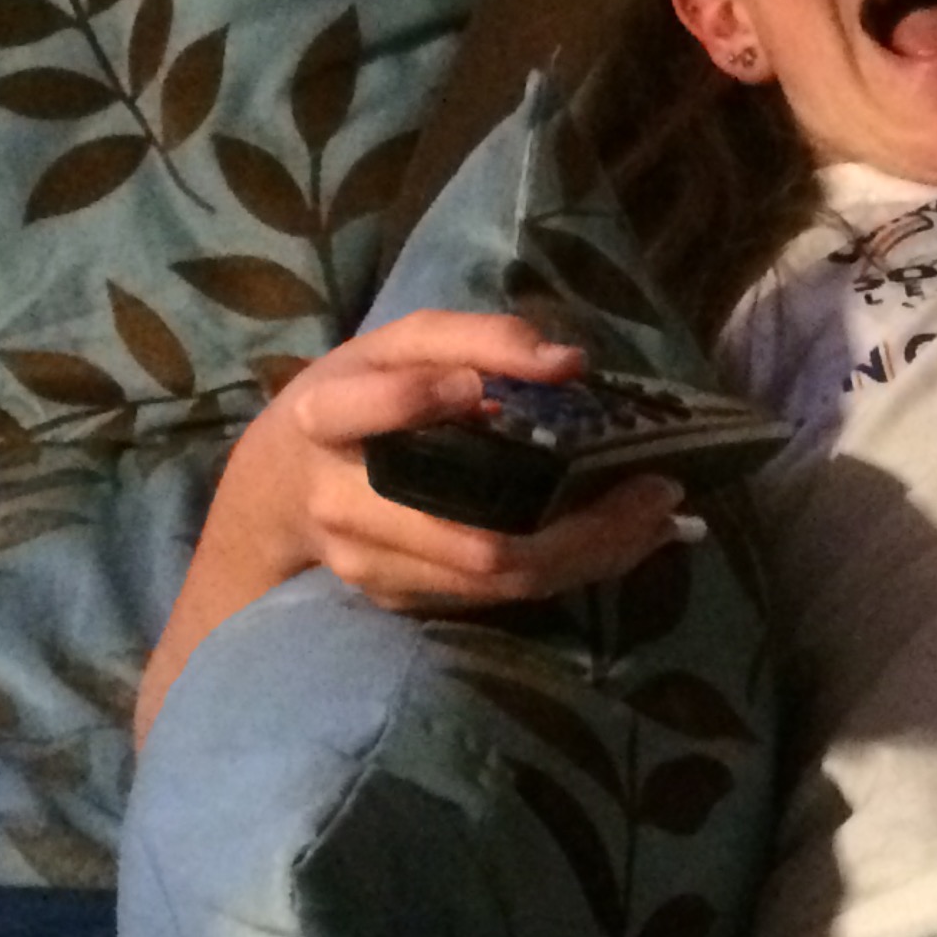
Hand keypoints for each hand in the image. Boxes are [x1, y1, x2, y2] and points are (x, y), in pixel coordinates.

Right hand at [252, 312, 695, 612]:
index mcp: (328, 418)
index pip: (364, 410)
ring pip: (499, 578)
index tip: (481, 389)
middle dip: (582, 522)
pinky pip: (499, 596)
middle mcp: (342, 502)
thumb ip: (476, 338)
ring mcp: (370, 564)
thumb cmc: (357, 399)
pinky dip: (573, 569)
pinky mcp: (398, 598)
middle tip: (660, 486)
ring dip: (595, 553)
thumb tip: (568, 362)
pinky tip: (623, 539)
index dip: (417, 401)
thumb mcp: (399, 347)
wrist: (275, 496)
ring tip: (661, 515)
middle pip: (473, 536)